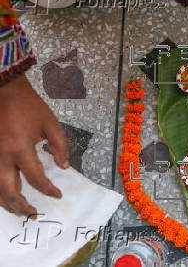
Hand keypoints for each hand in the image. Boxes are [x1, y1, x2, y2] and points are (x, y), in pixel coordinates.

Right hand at [0, 76, 68, 216]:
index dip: (48, 190)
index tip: (57, 195)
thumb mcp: (51, 124)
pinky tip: (5, 195)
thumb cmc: (29, 107)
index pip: (36, 179)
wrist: (4, 91)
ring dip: (6, 203)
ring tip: (19, 211)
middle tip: (33, 214)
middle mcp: (1, 156)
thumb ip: (60, 146)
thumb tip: (63, 167)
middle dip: (22, 206)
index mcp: (20, 149)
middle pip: (9, 191)